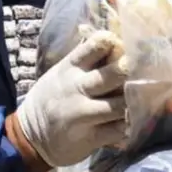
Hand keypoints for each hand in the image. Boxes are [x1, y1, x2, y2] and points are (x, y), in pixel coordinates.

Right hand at [16, 31, 127, 167]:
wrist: (31, 137)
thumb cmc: (53, 98)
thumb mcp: (61, 73)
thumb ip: (85, 57)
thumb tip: (110, 33)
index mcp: (70, 68)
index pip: (95, 46)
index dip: (113, 43)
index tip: (121, 44)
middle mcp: (77, 88)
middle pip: (112, 75)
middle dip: (129, 72)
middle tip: (140, 71)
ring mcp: (83, 113)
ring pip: (120, 105)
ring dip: (132, 103)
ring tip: (138, 100)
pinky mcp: (89, 137)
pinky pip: (118, 130)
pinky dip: (128, 126)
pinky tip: (129, 122)